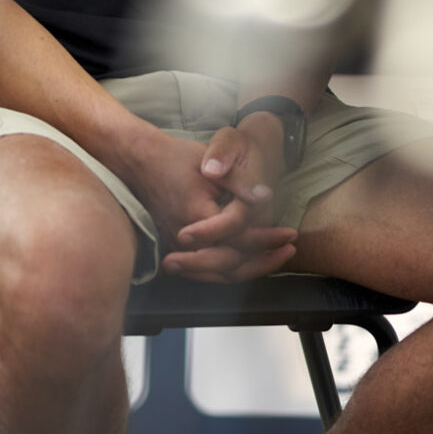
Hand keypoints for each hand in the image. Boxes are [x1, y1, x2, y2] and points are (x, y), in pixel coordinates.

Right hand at [120, 125, 296, 283]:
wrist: (142, 161)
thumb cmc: (178, 159)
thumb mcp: (212, 162)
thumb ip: (239, 182)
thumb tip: (266, 196)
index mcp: (195, 215)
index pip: (238, 239)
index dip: (267, 239)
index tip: (290, 233)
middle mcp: (182, 238)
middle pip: (229, 266)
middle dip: (263, 261)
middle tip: (289, 249)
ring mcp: (174, 247)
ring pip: (217, 275)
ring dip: (249, 269)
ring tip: (276, 258)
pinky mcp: (173, 249)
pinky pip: (204, 272)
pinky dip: (228, 271)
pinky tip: (248, 263)